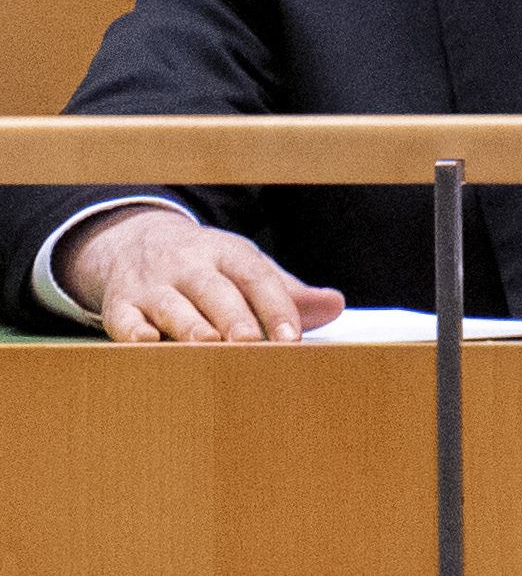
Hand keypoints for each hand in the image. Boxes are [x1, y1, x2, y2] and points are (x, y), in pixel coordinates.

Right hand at [58, 205, 343, 342]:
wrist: (135, 240)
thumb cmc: (207, 266)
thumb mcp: (246, 266)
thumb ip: (287, 291)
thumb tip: (336, 306)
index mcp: (228, 253)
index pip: (256, 277)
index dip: (275, 306)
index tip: (292, 338)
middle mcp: (189, 265)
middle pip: (214, 290)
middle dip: (232, 317)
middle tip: (249, 343)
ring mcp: (152, 284)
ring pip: (171, 305)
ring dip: (189, 326)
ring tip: (208, 347)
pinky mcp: (119, 303)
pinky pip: (123, 318)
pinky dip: (132, 330)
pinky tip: (147, 343)